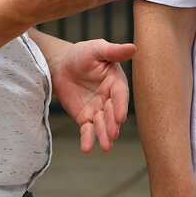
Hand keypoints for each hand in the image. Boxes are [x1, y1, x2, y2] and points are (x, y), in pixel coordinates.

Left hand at [48, 38, 133, 152]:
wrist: (61, 64)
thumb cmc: (82, 54)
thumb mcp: (97, 49)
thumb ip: (114, 51)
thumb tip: (134, 48)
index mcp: (116, 82)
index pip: (120, 95)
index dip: (120, 106)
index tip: (120, 117)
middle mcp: (110, 98)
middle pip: (112, 113)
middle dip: (112, 124)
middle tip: (112, 134)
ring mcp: (98, 109)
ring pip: (102, 124)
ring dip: (104, 135)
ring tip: (105, 146)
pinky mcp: (85, 117)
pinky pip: (87, 130)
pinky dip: (87, 139)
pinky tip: (86, 148)